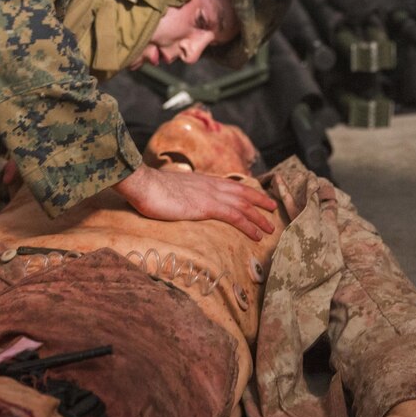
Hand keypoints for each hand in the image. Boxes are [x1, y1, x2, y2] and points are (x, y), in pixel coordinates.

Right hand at [112, 165, 276, 239]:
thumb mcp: (168, 189)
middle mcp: (210, 186)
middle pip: (242, 192)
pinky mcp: (207, 207)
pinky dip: (249, 225)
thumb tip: (177, 199)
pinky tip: (257, 235)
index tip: (255, 196)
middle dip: (259, 201)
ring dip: (259, 217)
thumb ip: (178, 194)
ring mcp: (210, 195)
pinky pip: (235, 216)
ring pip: (243, 205)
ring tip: (270, 227)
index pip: (229, 184)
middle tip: (272, 208)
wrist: (143, 184)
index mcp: (201, 181)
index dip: (244, 190)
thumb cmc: (148, 189)